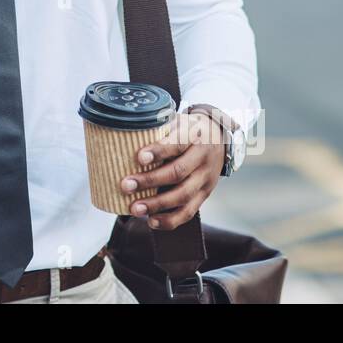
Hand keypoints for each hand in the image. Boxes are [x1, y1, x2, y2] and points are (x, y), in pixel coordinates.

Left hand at [118, 111, 227, 230]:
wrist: (219, 137)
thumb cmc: (188, 129)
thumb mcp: (177, 121)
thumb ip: (158, 130)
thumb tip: (124, 137)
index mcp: (194, 136)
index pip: (177, 143)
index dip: (158, 151)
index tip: (139, 157)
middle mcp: (203, 159)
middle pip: (178, 173)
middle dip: (149, 181)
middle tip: (125, 186)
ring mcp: (206, 179)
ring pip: (183, 196)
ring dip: (157, 205)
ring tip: (135, 209)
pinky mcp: (205, 194)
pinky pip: (188, 211)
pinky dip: (170, 220)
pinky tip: (151, 221)